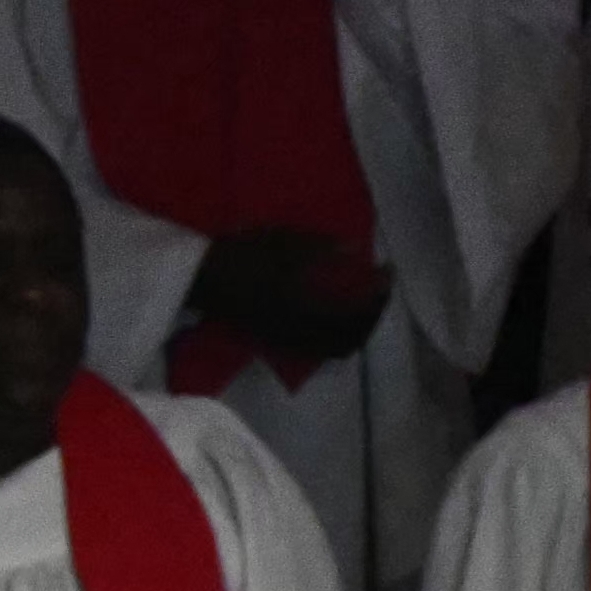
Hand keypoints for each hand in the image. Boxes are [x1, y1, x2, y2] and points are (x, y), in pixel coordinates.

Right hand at [181, 226, 391, 374]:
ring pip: (337, 348)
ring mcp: (290, 339)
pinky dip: (336, 338)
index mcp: (309, 305)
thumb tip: (355, 250)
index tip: (386, 272)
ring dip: (356, 331)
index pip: (359, 309)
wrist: (204, 277)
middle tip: (380, 292)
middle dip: (373, 315)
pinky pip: (319, 350)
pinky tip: (336, 320)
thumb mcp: (286, 241)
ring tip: (363, 309)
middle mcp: (304, 329)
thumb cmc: (245, 255)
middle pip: (353, 336)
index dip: (380, 293)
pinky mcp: (278, 341)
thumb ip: (323, 249)